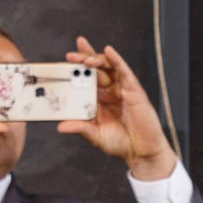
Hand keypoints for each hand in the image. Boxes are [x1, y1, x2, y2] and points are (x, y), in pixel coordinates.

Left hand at [59, 36, 176, 179]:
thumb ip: (80, 128)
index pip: (85, 79)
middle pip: (95, 69)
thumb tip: (60, 126)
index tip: (64, 62)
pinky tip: (109, 51)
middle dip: (83, 59)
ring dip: (96, 59)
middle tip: (70, 56)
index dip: (76, 69)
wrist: (142, 151)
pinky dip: (117, 60)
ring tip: (85, 59)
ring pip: (108, 67)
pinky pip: (124, 71)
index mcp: (98, 99)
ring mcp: (121, 89)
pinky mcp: (134, 89)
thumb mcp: (96, 136)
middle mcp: (109, 91)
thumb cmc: (120, 143)